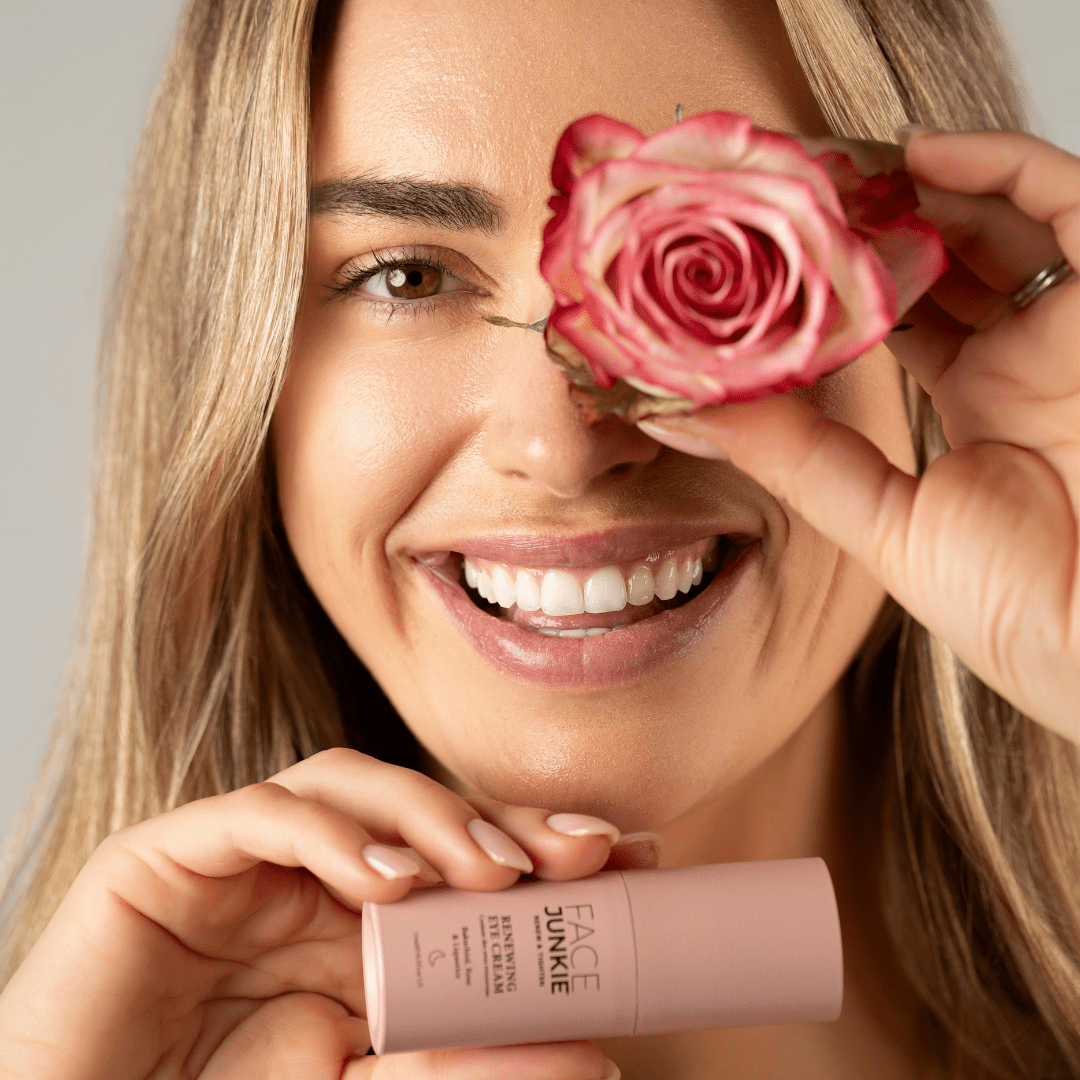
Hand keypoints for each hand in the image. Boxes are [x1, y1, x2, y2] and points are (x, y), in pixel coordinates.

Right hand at [0, 748, 638, 1078]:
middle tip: (585, 849)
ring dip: (433, 816)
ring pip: (354, 784)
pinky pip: (264, 814)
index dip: (549, 847)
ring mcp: (250, 858)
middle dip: (507, 819)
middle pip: (423, 808)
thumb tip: (589, 1055)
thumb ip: (458, 1068)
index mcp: (364, 926)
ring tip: (494, 874)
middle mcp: (315, 876)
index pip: (464, 859)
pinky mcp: (175, 853)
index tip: (635, 861)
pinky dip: (333, 834)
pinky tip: (382, 883)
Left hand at [638, 130, 1078, 741]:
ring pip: (995, 215)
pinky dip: (998, 164)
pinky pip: (1071, 201)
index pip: (900, 310)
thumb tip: (680, 409)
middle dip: (864, 218)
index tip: (760, 247)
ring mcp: (1073, 324)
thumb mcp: (882, 522)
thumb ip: (793, 456)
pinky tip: (920, 153)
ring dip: (913, 184)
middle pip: (942, 251)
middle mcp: (1024, 351)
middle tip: (788, 187)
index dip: (837, 273)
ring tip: (829, 169)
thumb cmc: (1020, 607)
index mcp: (976, 399)